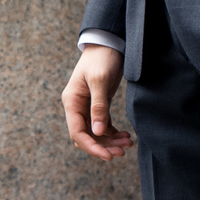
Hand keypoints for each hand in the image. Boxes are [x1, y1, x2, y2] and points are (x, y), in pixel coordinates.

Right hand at [61, 46, 134, 160]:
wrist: (108, 43)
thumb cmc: (101, 58)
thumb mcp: (100, 81)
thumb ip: (98, 106)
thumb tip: (97, 131)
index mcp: (72, 102)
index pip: (77, 133)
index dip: (91, 146)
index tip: (108, 155)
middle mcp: (77, 107)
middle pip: (87, 136)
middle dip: (103, 146)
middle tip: (122, 153)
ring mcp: (87, 107)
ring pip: (96, 133)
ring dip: (111, 141)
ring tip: (128, 143)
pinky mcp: (99, 105)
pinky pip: (103, 126)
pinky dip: (114, 133)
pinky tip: (126, 136)